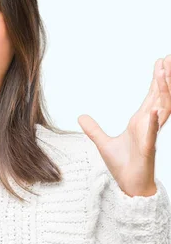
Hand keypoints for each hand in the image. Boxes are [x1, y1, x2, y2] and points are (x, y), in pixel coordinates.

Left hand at [78, 55, 170, 196]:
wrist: (129, 185)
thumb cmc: (123, 165)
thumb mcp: (103, 143)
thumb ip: (93, 129)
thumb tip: (80, 116)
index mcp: (142, 121)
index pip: (152, 95)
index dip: (157, 79)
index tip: (161, 61)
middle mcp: (149, 125)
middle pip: (161, 97)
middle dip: (165, 78)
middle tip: (168, 58)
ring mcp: (150, 136)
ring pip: (161, 109)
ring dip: (163, 92)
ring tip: (164, 73)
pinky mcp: (147, 149)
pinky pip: (152, 133)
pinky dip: (154, 122)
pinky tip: (155, 110)